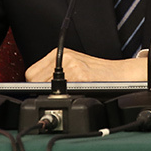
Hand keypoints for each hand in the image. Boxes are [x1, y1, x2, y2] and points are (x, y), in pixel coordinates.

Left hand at [25, 48, 146, 82]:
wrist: (119, 74)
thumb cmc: (97, 73)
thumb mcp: (72, 66)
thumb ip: (54, 73)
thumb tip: (35, 88)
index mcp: (58, 54)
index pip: (31, 72)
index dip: (34, 85)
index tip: (37, 91)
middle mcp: (63, 57)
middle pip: (34, 80)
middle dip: (41, 90)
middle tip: (54, 92)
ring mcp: (71, 66)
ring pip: (45, 87)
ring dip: (53, 94)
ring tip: (66, 92)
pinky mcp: (80, 76)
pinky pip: (61, 91)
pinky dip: (64, 96)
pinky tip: (73, 93)